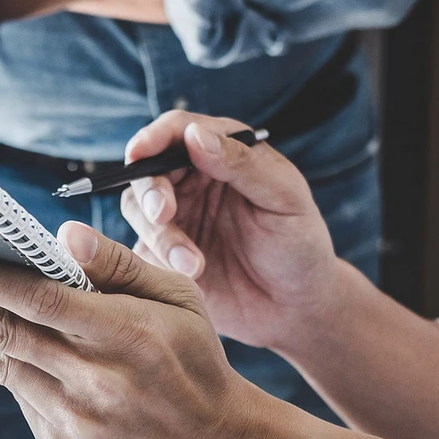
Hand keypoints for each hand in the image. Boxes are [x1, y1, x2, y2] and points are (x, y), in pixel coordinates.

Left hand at [0, 225, 289, 438]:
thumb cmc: (196, 361)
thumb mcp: (178, 298)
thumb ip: (118, 265)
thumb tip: (61, 239)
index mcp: (125, 335)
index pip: (37, 299)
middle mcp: (96, 383)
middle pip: (3, 336)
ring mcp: (78, 425)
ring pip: (7, 370)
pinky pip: (26, 404)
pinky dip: (13, 374)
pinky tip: (9, 354)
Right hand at [120, 112, 345, 351]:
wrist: (294, 307)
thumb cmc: (299, 245)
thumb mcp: (283, 198)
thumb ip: (241, 163)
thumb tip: (194, 134)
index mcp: (222, 154)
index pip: (177, 131)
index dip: (153, 136)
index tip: (139, 152)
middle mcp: (192, 181)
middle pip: (148, 169)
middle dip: (151, 191)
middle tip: (164, 215)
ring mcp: (176, 219)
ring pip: (139, 210)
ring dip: (160, 236)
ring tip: (194, 266)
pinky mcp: (163, 257)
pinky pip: (141, 251)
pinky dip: (157, 262)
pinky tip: (191, 279)